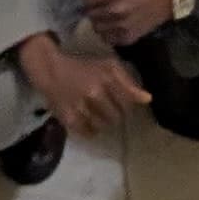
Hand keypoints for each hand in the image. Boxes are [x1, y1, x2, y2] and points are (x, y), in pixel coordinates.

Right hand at [15, 32, 145, 136]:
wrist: (51, 71)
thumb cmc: (83, 67)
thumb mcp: (108, 66)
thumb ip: (128, 82)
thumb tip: (147, 99)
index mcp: (106, 78)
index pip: (128, 103)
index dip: (127, 106)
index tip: (121, 103)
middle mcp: (94, 94)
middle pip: (117, 117)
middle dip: (115, 115)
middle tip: (108, 110)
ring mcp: (81, 108)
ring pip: (103, 127)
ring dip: (103, 123)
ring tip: (97, 114)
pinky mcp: (68, 119)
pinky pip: (88, 133)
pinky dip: (90, 130)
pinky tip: (88, 121)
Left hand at [75, 0, 183, 48]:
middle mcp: (118, 11)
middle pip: (91, 15)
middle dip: (91, 9)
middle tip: (99, 5)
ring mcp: (124, 26)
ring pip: (97, 28)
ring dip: (98, 21)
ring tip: (105, 14)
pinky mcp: (129, 37)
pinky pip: (108, 39)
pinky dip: (107, 32)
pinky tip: (113, 23)